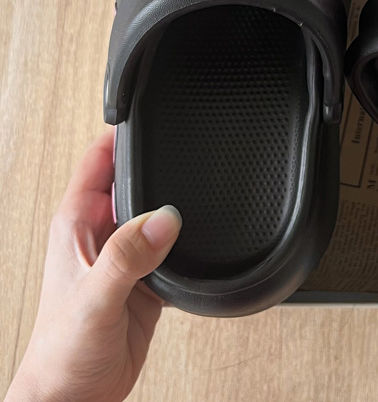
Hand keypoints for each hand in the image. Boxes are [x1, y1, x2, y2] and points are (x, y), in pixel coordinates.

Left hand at [6, 131, 181, 401]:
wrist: (76, 397)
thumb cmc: (63, 352)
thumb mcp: (94, 299)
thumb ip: (128, 256)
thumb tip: (165, 217)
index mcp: (77, 223)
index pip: (98, 159)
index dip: (121, 133)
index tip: (150, 115)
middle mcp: (102, 232)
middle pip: (134, 178)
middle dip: (159, 163)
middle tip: (190, 145)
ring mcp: (126, 253)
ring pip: (157, 209)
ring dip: (177, 201)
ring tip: (205, 184)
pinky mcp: (147, 276)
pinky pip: (174, 243)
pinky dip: (189, 236)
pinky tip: (203, 235)